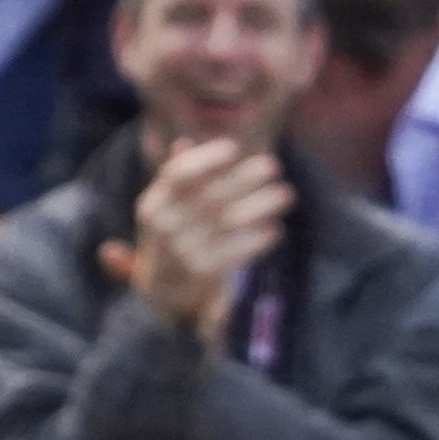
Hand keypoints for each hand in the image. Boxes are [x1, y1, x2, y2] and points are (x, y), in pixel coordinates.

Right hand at [102, 135, 291, 340]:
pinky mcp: (202, 275)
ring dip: (260, 206)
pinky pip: (234, 253)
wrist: (161, 296)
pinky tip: (275, 230)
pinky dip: (256, 240)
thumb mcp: (164, 209)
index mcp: (153, 204)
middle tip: (273, 166)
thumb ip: (174, 177)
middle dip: (243, 179)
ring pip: (226, 222)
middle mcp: (164, 227)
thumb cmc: (171, 240)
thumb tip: (184, 143)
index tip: (234, 148)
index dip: (206, 160)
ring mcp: (182, 252)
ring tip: (285, 194)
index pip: (177, 175)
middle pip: (209, 195)